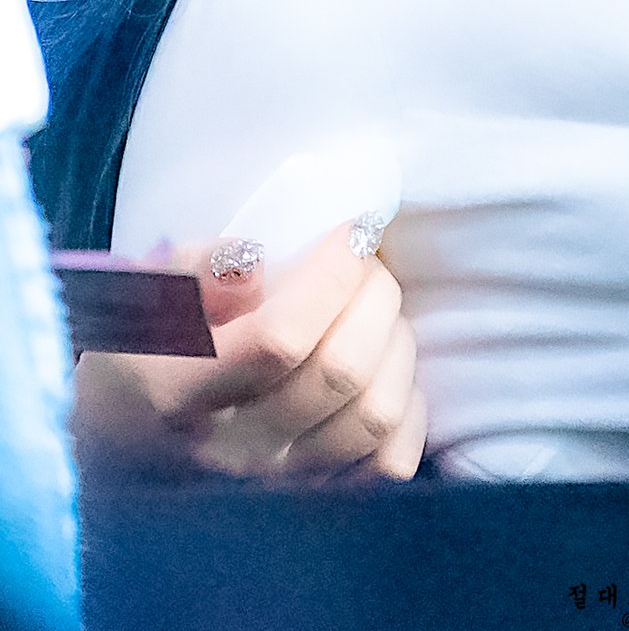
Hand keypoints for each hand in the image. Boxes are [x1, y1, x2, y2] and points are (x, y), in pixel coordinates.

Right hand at [73, 219, 425, 480]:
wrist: (122, 430)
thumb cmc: (142, 342)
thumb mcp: (146, 287)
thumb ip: (199, 267)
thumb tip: (256, 263)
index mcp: (179, 392)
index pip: (280, 339)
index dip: (332, 275)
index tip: (348, 232)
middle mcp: (231, 451)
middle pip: (340, 371)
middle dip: (373, 294)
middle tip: (366, 260)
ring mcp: (276, 485)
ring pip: (375, 413)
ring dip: (393, 342)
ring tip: (374, 308)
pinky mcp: (315, 499)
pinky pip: (390, 462)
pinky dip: (404, 404)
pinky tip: (383, 365)